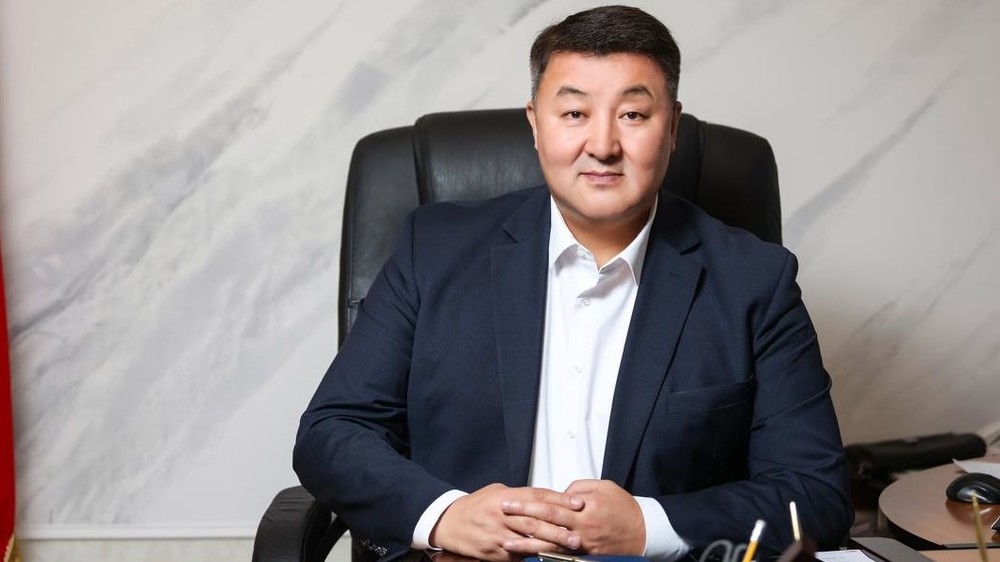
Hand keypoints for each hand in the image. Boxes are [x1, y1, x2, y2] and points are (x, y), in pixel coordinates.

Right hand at [430, 483, 583, 561]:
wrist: (448, 522)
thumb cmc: (474, 506)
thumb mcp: (496, 492)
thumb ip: (519, 495)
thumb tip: (544, 497)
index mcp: (505, 497)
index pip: (537, 496)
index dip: (559, 499)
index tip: (577, 503)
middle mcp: (502, 515)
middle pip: (535, 520)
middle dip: (559, 527)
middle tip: (579, 532)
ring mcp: (498, 535)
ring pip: (529, 539)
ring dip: (551, 544)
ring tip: (569, 546)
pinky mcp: (494, 552)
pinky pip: (517, 554)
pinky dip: (533, 554)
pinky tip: (548, 556)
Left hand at [502, 479, 644, 554]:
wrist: (645, 531)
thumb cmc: (625, 507)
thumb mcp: (604, 487)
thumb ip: (578, 488)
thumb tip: (560, 493)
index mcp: (584, 508)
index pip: (550, 504)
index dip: (528, 502)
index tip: (511, 499)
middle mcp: (581, 528)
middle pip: (545, 523)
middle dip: (521, 518)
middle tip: (502, 513)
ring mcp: (582, 544)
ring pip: (549, 544)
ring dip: (526, 543)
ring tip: (506, 542)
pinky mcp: (584, 555)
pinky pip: (560, 556)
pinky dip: (543, 555)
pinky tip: (529, 555)